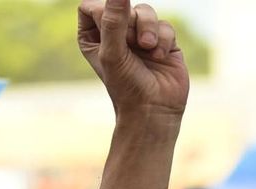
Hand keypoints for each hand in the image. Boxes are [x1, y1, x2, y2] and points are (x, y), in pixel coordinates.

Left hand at [76, 0, 188, 117]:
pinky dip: (163, 39)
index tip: (114, 33)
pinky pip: (164, 24)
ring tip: (149, 49)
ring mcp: (138, 36)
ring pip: (145, 10)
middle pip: (121, 4)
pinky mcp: (161, 40)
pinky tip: (160, 57)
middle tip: (133, 45)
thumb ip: (113, 20)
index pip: (91, 6)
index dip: (104, 13)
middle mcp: (114, 34)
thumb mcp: (113, 52)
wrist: (154, 110)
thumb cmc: (126, 86)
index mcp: (92, 37)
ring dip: (148, 29)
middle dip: (130, 23)